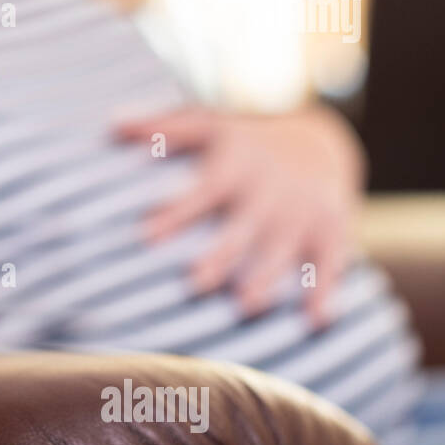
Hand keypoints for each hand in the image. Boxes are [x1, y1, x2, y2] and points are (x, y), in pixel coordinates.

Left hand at [115, 105, 364, 324]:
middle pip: (242, 227)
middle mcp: (269, 191)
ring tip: (244, 306)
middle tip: (194, 282)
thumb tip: (112, 125)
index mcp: (235, 167)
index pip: (202, 192)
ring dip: (265, 277)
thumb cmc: (245, 140)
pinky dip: (325, 291)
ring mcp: (303, 212)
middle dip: (221, 254)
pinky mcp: (332, 230)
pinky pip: (331, 262)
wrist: (320, 140)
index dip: (177, 213)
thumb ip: (163, 126)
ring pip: (282, 249)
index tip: (147, 235)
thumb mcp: (208, 122)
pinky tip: (314, 322)